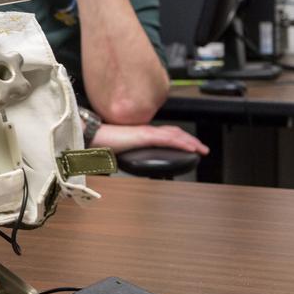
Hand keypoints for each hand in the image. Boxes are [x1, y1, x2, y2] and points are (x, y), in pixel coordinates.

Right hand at [92, 124, 209, 155]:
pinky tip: (190, 148)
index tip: (188, 145)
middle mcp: (145, 130)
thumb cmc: (99, 142)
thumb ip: (126, 154)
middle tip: (201, 148)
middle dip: (189, 139)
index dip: (178, 137)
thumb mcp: (117, 151)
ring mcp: (146, 131)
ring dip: (190, 141)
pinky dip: (181, 142)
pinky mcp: (145, 135)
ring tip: (201, 149)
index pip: (164, 133)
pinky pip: (168, 139)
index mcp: (140, 133)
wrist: (91, 136)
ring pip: (175, 134)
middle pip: (174, 132)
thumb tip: (123, 163)